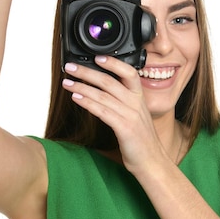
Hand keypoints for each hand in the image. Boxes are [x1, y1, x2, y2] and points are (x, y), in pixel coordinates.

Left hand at [62, 56, 166, 172]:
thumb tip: (102, 92)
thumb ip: (123, 103)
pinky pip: (102, 111)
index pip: (129, 72)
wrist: (152, 161)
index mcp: (140, 98)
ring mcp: (130, 115)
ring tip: (67, 83)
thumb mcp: (136, 116)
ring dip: (81, 87)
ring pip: (103, 95)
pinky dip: (87, 102)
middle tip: (71, 67)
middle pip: (109, 81)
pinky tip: (76, 98)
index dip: (113, 63)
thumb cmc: (141, 141)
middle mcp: (136, 103)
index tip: (97, 57)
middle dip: (87, 72)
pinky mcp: (124, 128)